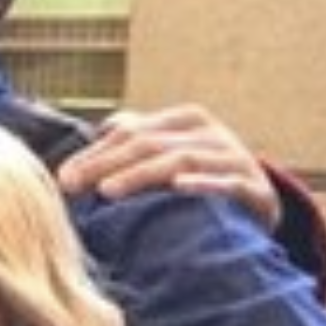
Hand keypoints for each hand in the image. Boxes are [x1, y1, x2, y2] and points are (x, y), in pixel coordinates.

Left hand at [58, 103, 282, 231]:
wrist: (262, 205)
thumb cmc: (205, 178)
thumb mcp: (172, 154)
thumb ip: (137, 140)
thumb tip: (98, 131)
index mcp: (186, 121)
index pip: (132, 132)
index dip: (95, 153)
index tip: (63, 178)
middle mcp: (211, 134)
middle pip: (150, 144)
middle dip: (107, 163)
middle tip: (74, 185)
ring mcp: (234, 158)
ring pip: (182, 159)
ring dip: (143, 175)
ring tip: (109, 191)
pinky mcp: (255, 188)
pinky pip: (228, 184)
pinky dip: (205, 183)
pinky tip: (180, 187)